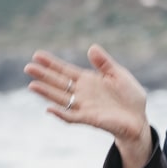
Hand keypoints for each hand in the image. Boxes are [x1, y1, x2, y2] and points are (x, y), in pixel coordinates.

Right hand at [24, 45, 151, 167]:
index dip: (52, 63)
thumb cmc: (130, 97)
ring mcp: (84, 106)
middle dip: (44, 76)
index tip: (37, 55)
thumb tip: (91, 47)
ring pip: (61, 99)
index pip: (65, 70)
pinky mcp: (90, 119)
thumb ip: (105, 63)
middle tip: (28, 68)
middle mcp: (82, 93)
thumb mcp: (119, 75)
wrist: (139, 119)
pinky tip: (49, 108)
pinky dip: (61, 114)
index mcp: (88, 80)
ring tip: (32, 86)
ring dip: (47, 93)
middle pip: (59, 83)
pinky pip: (72, 117)